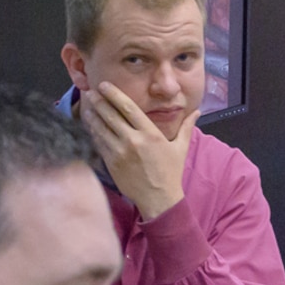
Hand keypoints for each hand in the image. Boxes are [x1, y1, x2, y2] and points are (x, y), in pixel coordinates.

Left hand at [79, 82, 191, 219]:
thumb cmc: (170, 172)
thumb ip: (186, 127)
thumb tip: (197, 112)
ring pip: (101, 128)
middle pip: (111, 115)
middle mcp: (133, 140)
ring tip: (87, 106)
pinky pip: (99, 144)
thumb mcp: (180, 148)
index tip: (105, 85)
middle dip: (99, 102)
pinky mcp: (111, 163)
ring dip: (92, 116)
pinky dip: (93, 133)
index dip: (114, 94)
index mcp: (150, 133)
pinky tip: (90, 125)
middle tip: (91, 92)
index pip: (128, 107)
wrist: (158, 198)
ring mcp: (120, 152)